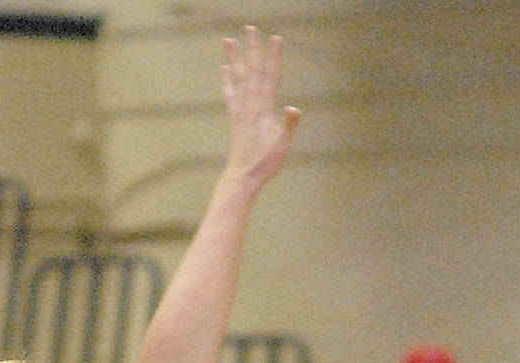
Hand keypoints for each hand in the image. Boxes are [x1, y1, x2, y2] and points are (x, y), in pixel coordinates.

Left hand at [222, 27, 299, 188]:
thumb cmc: (265, 164)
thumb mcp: (282, 146)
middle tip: (250, 28)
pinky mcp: (235, 118)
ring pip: (238, 78)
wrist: (243, 177)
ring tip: (228, 40)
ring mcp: (241, 110)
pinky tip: (225, 68)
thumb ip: (288, 126)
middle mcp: (251, 105)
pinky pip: (230, 94)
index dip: (274, 58)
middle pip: (252, 71)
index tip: (275, 38)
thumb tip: (294, 108)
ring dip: (235, 58)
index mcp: (264, 109)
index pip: (271, 77)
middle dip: (252, 49)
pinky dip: (228, 80)